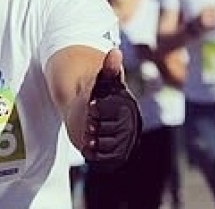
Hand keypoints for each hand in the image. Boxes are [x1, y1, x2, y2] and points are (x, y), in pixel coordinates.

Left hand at [82, 49, 141, 171]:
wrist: (89, 110)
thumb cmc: (98, 93)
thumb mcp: (101, 80)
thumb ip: (108, 68)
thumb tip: (115, 51)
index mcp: (128, 110)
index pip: (118, 114)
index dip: (102, 111)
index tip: (91, 106)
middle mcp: (128, 128)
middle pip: (114, 133)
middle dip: (98, 128)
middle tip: (88, 124)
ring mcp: (119, 142)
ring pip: (109, 149)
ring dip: (96, 144)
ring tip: (87, 136)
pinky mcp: (110, 154)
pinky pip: (104, 161)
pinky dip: (94, 156)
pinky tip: (85, 146)